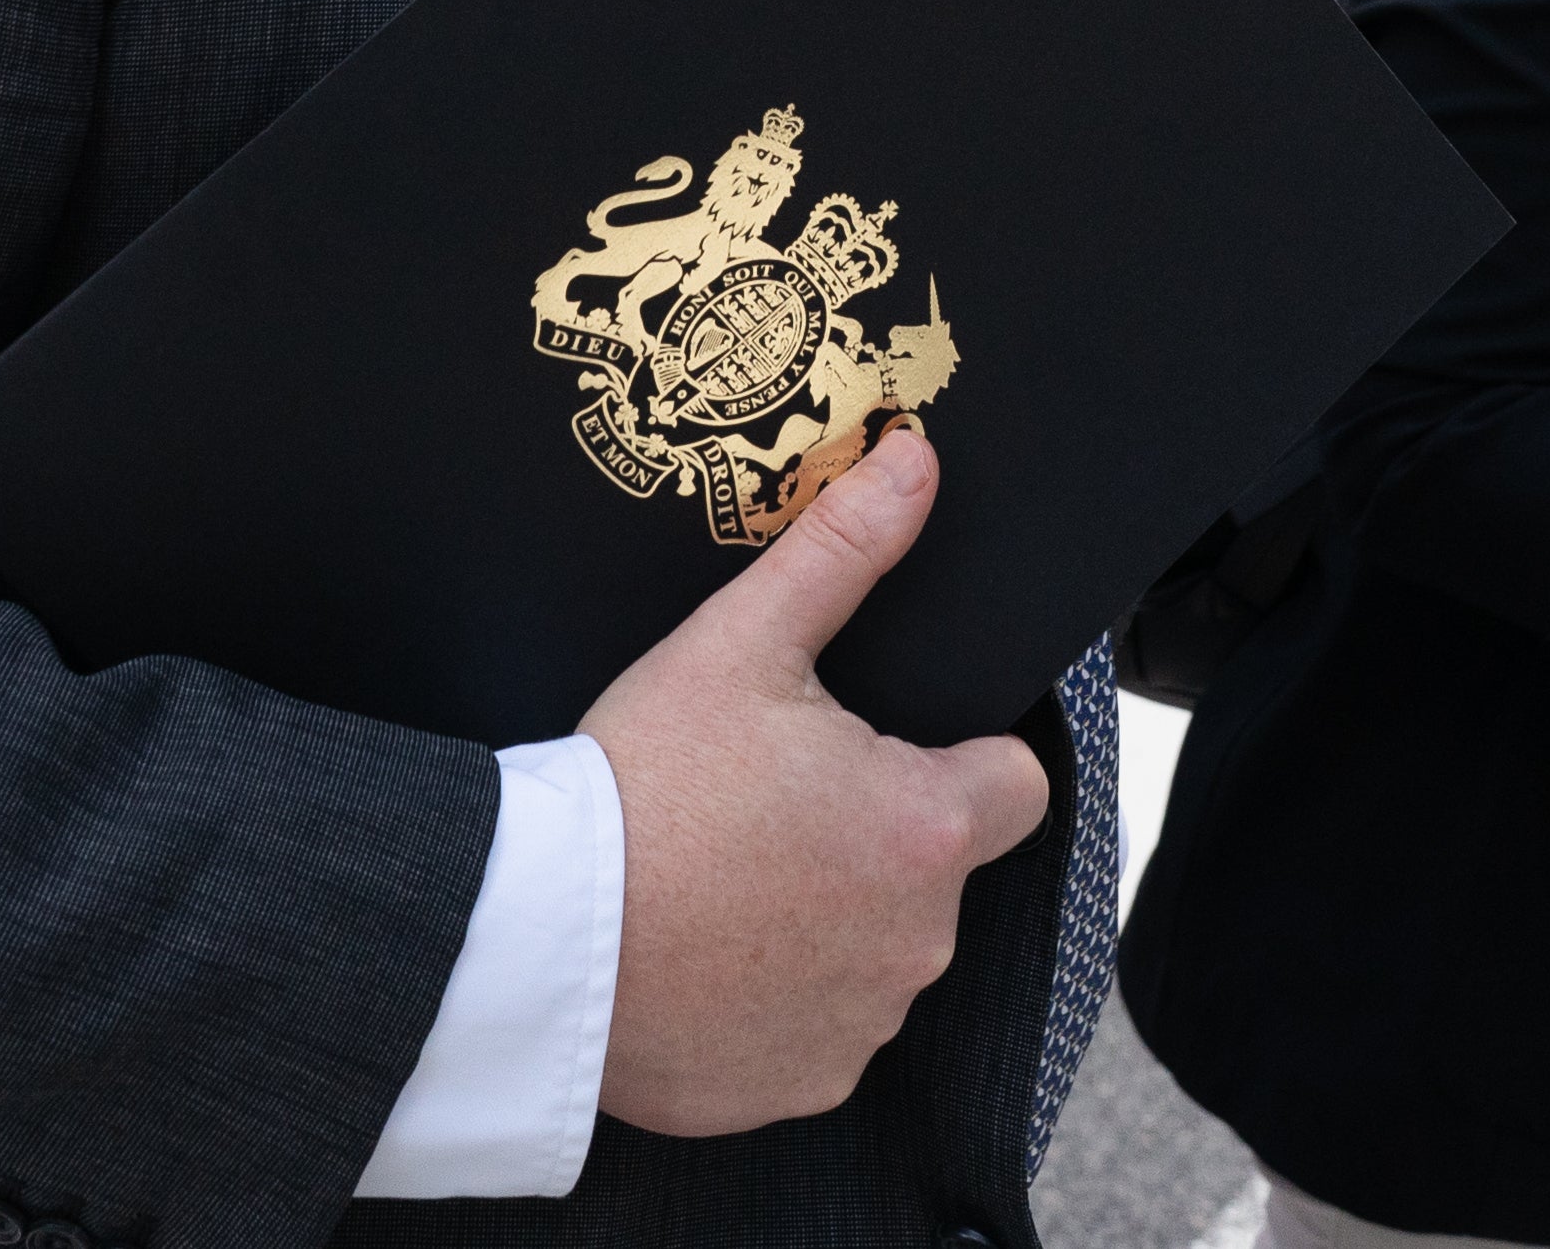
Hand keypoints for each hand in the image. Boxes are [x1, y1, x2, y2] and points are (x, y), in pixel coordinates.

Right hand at [578, 428, 1051, 1137]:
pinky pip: (814, 1030)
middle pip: (932, 868)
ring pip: (874, 951)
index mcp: (923, 829)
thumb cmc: (639, 788)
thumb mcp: (736, 645)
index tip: (882, 752)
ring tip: (722, 877)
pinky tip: (701, 954)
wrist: (532, 942)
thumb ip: (842, 551)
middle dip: (871, 836)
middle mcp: (917, 941)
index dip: (964, 759)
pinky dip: (772, 999)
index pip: (1016, 785)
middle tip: (764, 804)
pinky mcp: (797, 1087)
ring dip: (825, 920)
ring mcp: (859, 1025)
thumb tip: (917, 462)